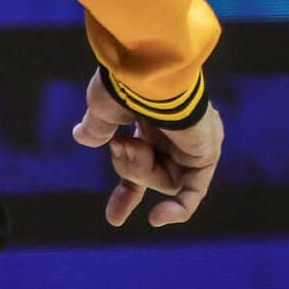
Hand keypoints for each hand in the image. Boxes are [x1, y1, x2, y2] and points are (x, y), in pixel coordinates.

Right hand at [72, 71, 224, 227]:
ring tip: (134, 144)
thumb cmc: (124, 83)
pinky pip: (193, 191)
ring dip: (141, 170)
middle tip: (121, 144)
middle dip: (128, 169)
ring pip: (164, 180)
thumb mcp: (103, 109)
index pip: (143, 162)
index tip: (115, 218)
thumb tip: (82, 136)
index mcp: (154, 119)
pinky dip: (178, 208)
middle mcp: (178, 130)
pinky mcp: (206, 149)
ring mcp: (193, 140)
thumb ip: (97, 127)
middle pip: (151, 174)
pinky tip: (156, 218)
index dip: (128, 191)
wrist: (147, 70)